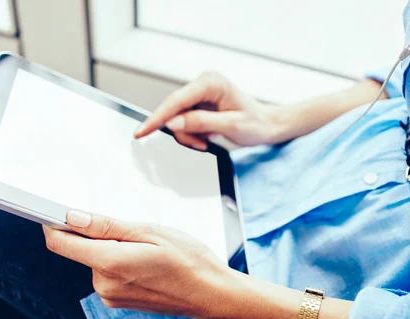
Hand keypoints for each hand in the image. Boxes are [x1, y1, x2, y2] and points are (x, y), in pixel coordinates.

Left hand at [43, 210, 234, 317]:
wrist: (210, 294)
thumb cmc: (189, 261)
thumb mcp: (150, 231)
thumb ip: (106, 226)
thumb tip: (73, 217)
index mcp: (109, 263)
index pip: (61, 243)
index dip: (54, 224)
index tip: (57, 211)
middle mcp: (104, 284)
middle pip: (81, 250)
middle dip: (98, 235)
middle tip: (133, 232)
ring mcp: (111, 296)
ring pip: (96, 261)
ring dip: (112, 250)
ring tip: (146, 250)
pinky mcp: (118, 302)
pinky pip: (107, 275)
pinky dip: (120, 264)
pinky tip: (146, 264)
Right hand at [134, 71, 281, 148]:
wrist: (268, 126)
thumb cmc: (256, 124)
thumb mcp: (230, 126)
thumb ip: (200, 123)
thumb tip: (173, 122)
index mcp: (211, 83)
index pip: (176, 101)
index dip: (157, 118)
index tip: (142, 132)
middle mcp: (203, 83)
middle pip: (174, 111)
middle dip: (183, 132)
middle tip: (202, 144)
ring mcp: (199, 93)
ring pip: (177, 119)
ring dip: (188, 135)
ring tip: (208, 141)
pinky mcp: (198, 103)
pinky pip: (183, 121)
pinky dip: (191, 134)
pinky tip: (205, 138)